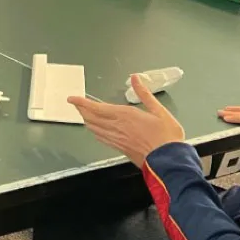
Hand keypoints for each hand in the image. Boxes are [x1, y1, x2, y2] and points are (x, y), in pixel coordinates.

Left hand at [68, 75, 185, 168]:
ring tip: (83, 113)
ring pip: (93, 128)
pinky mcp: (119, 148)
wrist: (168, 161)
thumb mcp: (159, 110)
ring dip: (86, 120)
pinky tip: (95, 130)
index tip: (71, 98)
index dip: (82, 102)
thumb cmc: (166, 135)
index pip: (97, 107)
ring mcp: (116, 139)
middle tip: (76, 104)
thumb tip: (135, 78)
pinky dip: (94, 131)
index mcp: (124, 115)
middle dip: (81, 110)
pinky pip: (100, 138)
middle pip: (91, 118)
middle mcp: (116, 127)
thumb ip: (144, 93)